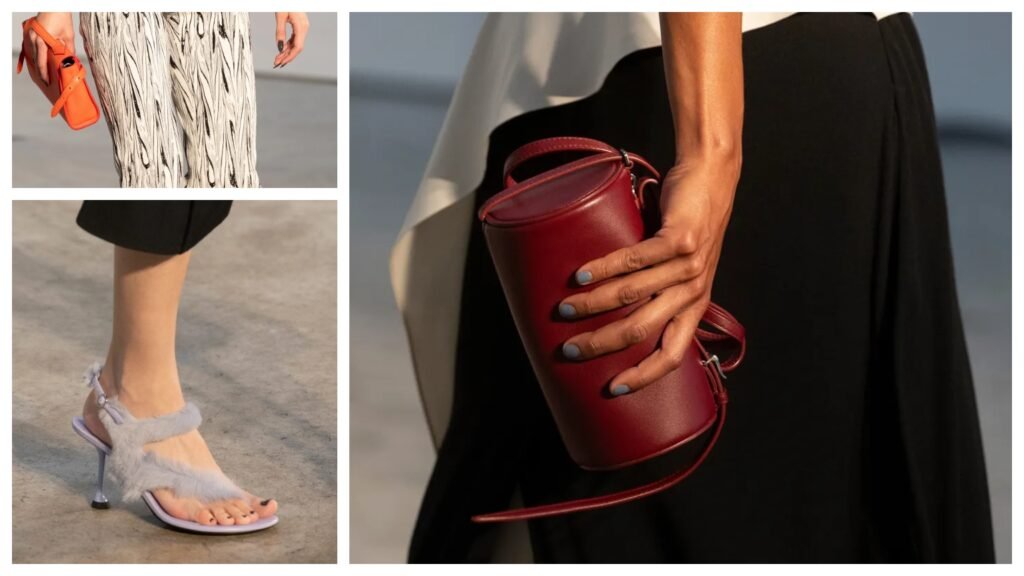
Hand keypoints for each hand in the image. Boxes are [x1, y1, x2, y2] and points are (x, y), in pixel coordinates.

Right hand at [29, 12, 73, 84]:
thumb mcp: (68, 36)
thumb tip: (70, 63)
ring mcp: (30, 35)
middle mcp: (33, 37)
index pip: (41, 61)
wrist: (54, 7)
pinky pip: (31, 49)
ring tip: (45, 75)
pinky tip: (40, 64)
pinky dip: (35, 57)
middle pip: (35, 59)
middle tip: (47, 82)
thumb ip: (68, 50)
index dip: (44, 73)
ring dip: (38, 65)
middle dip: (41, 71)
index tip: (47, 82)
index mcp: (41, 39)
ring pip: (32, 55)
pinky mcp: (30, 34)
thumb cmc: (62, 19)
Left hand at [273, 12, 308, 67]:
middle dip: (287, 56)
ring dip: (287, 52)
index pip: (298, 47)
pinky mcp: (299, 26)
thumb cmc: (285, 3)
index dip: (289, 56)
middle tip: (276, 63)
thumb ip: (280, 32)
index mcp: (301, 27)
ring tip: (277, 58)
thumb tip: (279, 48)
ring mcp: (303, 27)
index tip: (281, 62)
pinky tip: (282, 49)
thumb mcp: (280, 17)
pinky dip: (288, 45)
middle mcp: (304, 28)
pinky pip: (295, 39)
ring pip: (296, 44)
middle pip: (297, 47)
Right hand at [559, 153, 739, 395]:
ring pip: (634, 294)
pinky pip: (635, 259)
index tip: (614, 388)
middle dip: (602, 343)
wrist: (711, 178)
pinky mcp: (680, 239)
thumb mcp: (680, 268)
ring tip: (566, 308)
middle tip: (571, 349)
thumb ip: (656, 291)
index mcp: (694, 306)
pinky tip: (582, 275)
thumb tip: (609, 313)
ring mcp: (689, 265)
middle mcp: (694, 291)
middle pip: (643, 329)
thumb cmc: (688, 224)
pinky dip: (604, 268)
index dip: (644, 376)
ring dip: (594, 304)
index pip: (673, 354)